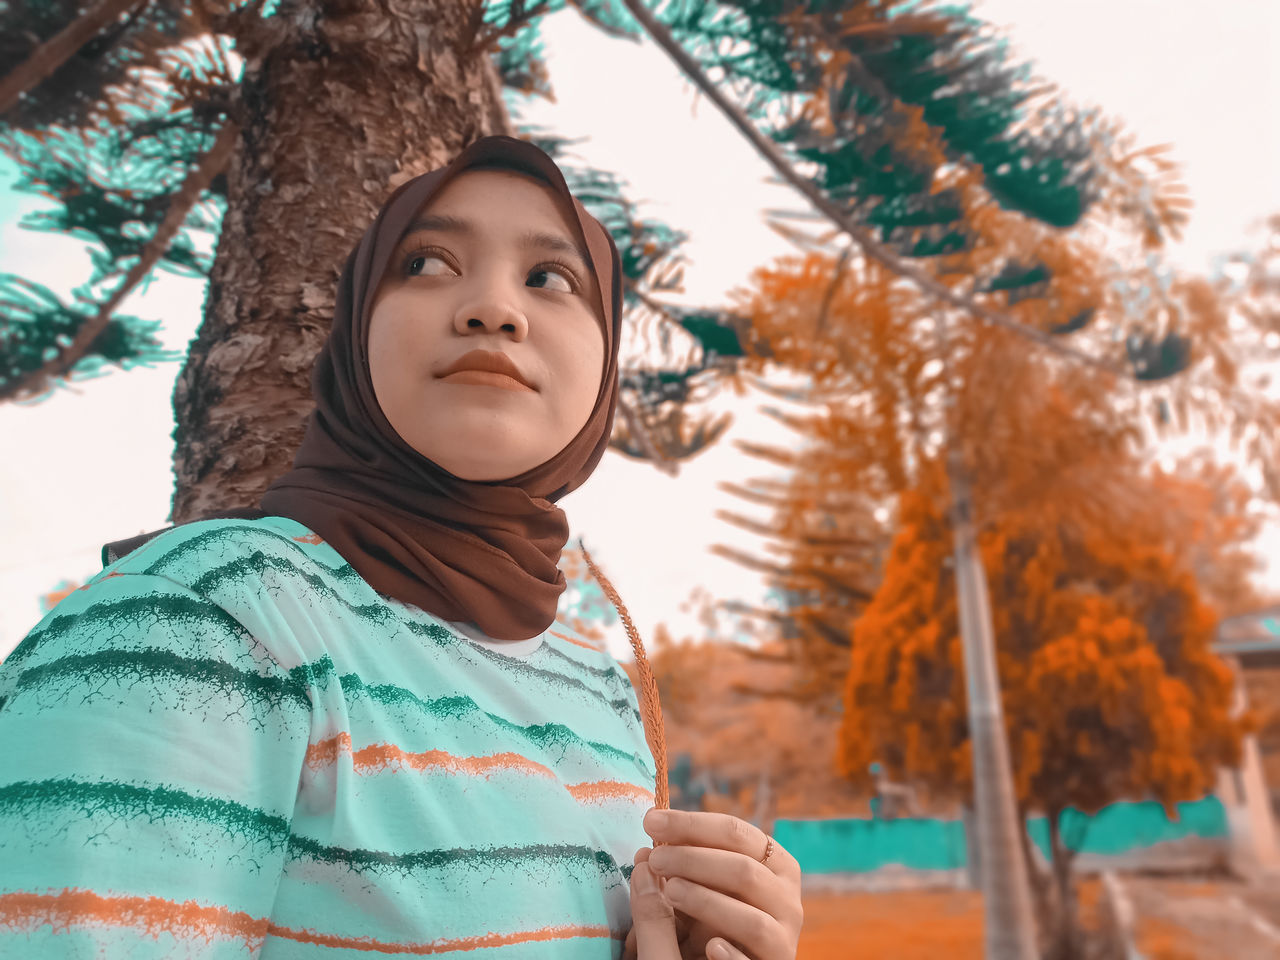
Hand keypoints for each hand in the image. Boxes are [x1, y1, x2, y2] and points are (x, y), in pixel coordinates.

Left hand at [623, 809, 802, 959]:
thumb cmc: (716, 918)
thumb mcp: (702, 888)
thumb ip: (678, 871)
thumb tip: (643, 855)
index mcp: (774, 864)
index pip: (736, 832)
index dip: (692, 824)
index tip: (652, 822)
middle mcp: (786, 898)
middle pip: (743, 869)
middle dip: (694, 860)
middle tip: (655, 859)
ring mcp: (783, 937)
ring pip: (751, 919)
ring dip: (708, 902)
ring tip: (671, 892)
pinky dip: (731, 955)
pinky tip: (710, 947)